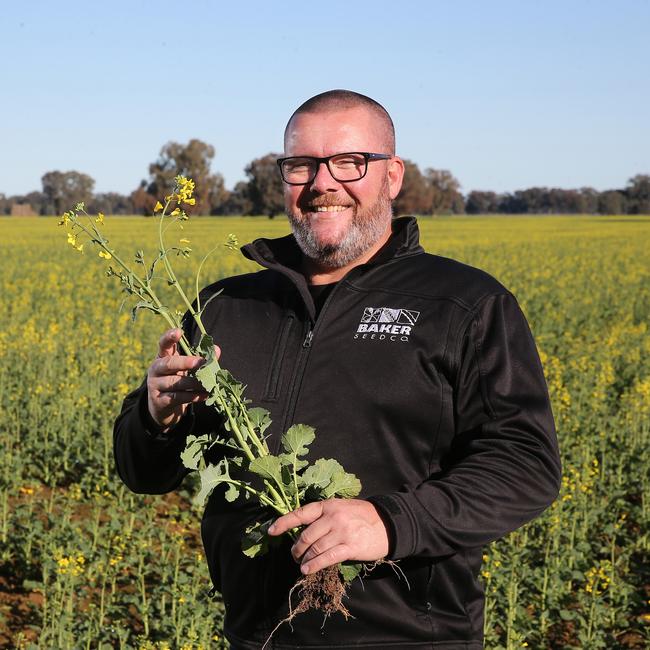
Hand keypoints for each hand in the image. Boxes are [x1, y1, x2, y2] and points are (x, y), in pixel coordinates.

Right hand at [146, 328, 219, 430]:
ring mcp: (155, 385)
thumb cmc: (178, 381)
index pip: (163, 344)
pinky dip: (193, 396)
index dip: (169, 337)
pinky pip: (178, 397)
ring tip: (209, 383)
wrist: (162, 407)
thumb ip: (201, 359)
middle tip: (200, 363)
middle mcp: (156, 369)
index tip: (179, 331)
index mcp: (163, 356)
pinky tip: (205, 395)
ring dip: (195, 383)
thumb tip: (216, 349)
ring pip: (175, 382)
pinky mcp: (159, 401)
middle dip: (185, 362)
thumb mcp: (187, 369)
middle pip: (168, 363)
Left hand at [268, 499, 388, 574]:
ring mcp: (342, 531)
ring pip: (315, 548)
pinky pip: (327, 557)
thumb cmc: (362, 515)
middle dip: (296, 548)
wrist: (387, 523)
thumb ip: (324, 515)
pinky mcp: (350, 546)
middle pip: (306, 535)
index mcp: (329, 505)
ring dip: (304, 558)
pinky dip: (314, 565)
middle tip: (294, 555)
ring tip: (301, 564)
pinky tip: (307, 570)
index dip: (284, 522)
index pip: (301, 513)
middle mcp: (333, 516)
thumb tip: (303, 529)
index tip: (271, 531)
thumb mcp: (342, 507)